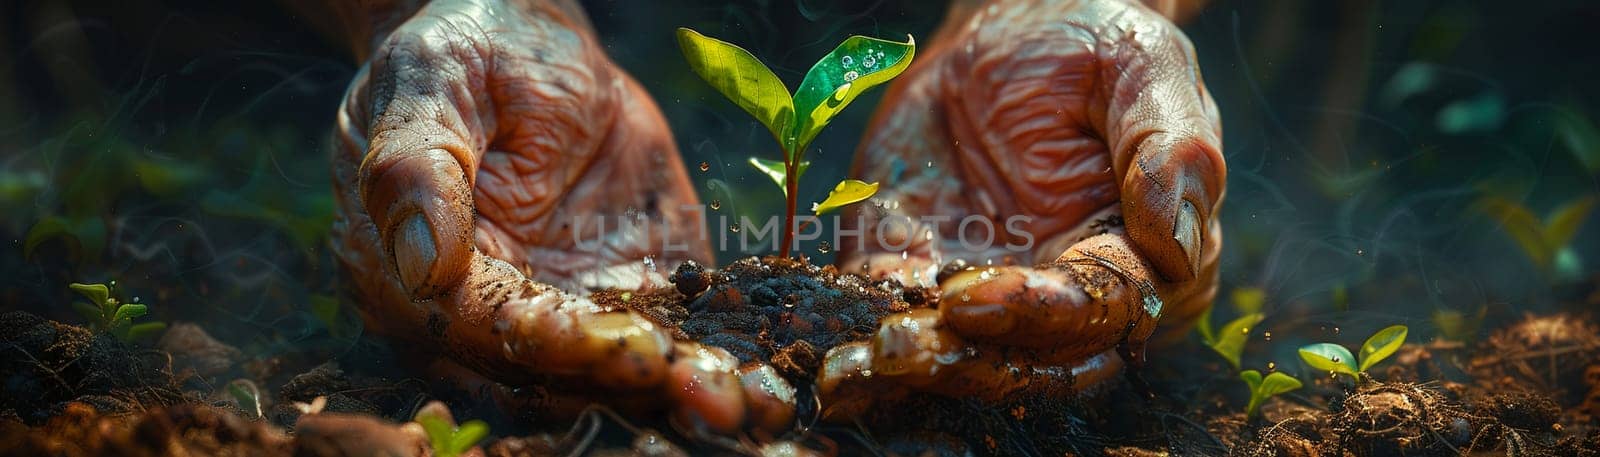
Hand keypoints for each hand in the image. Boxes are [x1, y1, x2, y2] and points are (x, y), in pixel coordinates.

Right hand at [329, 0, 791, 433]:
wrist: (531, 41)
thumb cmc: (467, 54)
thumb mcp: (432, 87)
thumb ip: (417, 169)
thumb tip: (420, 263)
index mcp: (420, 279)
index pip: (488, 329)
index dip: (558, 344)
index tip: (627, 347)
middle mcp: (496, 312)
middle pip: (563, 371)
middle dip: (639, 384)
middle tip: (715, 397)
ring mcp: (570, 306)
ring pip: (625, 369)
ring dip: (689, 391)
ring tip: (758, 405)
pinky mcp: (633, 287)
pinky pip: (678, 333)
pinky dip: (723, 359)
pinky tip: (776, 385)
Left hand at [824, 0, 1223, 412]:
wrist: (1000, 27)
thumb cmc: (1089, 43)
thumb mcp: (1142, 67)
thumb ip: (1172, 149)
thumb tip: (1179, 247)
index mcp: (1142, 257)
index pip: (1104, 311)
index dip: (1044, 313)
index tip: (977, 295)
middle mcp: (1071, 295)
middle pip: (1038, 360)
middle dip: (976, 362)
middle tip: (909, 343)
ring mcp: (993, 294)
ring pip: (968, 360)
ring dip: (922, 370)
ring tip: (871, 357)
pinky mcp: (920, 276)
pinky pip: (898, 324)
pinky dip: (869, 353)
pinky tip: (840, 364)